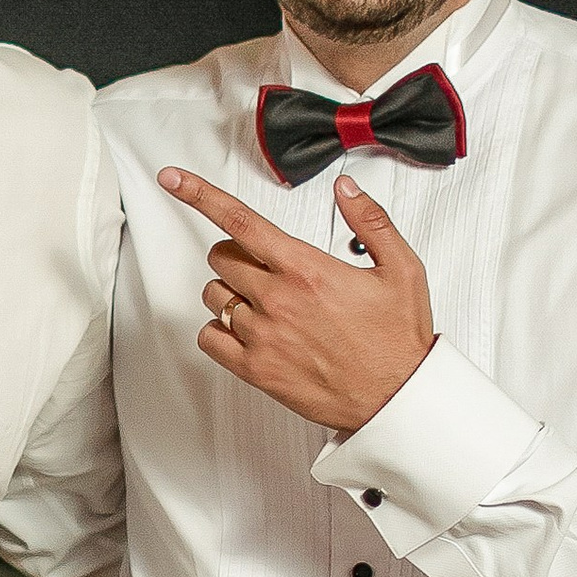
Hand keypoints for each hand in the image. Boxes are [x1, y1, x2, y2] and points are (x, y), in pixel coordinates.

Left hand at [159, 166, 434, 436]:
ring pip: (214, 296)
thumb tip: (346, 190)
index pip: (240, 222)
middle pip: (221, 257)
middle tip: (264, 266)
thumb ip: (370, 221)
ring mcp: (262, 335)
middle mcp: (278, 300)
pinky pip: (210, 338)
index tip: (174, 180)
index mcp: (306, 269)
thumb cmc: (396, 339)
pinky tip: (247, 330)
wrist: (395, 396)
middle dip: (237, 254)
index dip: (199, 194)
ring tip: (265, 302)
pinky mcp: (255, 369)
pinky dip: (221, 330)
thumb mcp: (401, 268)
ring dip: (230, 291)